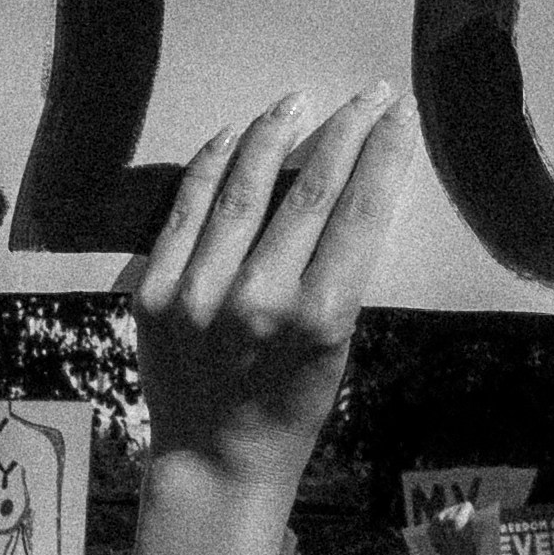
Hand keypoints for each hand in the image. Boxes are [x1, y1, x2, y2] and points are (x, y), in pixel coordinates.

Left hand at [131, 90, 419, 491]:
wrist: (215, 461)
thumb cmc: (292, 406)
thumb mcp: (339, 345)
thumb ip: (341, 268)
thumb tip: (353, 182)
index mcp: (320, 318)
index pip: (361, 211)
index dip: (384, 152)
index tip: (399, 111)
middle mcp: (259, 299)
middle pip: (311, 189)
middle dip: (346, 130)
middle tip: (367, 92)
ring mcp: (198, 293)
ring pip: (244, 186)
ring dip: (276, 132)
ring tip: (298, 100)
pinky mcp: (154, 291)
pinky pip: (186, 207)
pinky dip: (213, 163)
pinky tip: (236, 135)